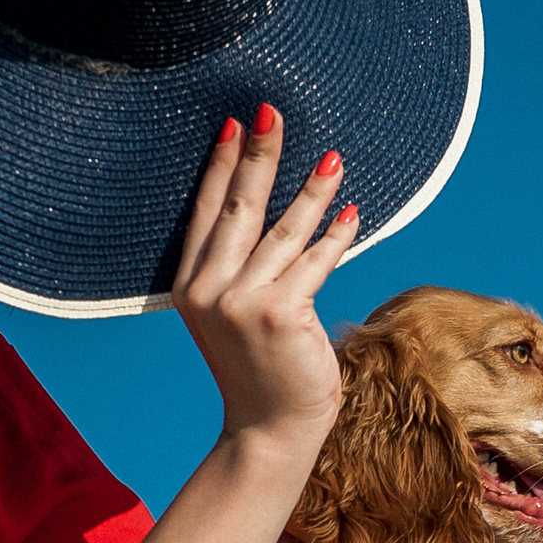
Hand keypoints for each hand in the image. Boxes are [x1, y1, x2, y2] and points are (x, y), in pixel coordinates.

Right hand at [172, 104, 355, 450]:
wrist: (269, 431)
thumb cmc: (262, 371)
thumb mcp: (238, 316)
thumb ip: (244, 271)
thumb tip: (280, 214)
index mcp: (189, 287)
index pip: (206, 212)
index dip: (221, 165)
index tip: (237, 125)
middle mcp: (208, 291)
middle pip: (238, 207)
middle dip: (259, 155)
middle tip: (273, 110)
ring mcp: (240, 303)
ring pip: (283, 231)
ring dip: (312, 190)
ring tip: (334, 158)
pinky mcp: (278, 314)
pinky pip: (314, 262)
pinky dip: (336, 237)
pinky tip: (352, 214)